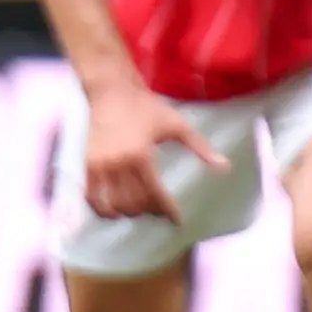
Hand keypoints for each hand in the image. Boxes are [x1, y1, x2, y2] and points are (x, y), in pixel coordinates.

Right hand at [81, 82, 222, 222]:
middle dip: (149, 212)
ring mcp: (100, 165)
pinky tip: (115, 210)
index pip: (155, 193)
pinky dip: (103, 209)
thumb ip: (200, 147)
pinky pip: (92, 197)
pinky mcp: (87, 164)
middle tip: (160, 211)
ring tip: (140, 210)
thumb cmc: (147, 107)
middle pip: (134, 203)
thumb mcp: (177, 125)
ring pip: (113, 204)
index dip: (167, 210)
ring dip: (128, 213)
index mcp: (141, 155)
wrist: (112, 91)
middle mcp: (118, 163)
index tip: (176, 220)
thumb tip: (224, 167)